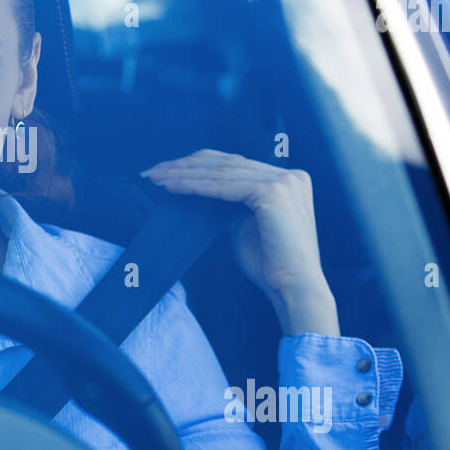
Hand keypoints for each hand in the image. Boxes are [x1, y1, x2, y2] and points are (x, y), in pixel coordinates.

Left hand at [140, 149, 339, 336]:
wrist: (294, 287)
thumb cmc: (270, 263)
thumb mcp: (245, 225)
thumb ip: (230, 205)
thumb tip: (200, 190)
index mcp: (287, 179)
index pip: (235, 163)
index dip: (199, 164)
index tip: (169, 170)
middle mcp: (289, 175)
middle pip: (227, 163)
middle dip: (186, 165)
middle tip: (154, 170)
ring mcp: (284, 182)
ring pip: (222, 172)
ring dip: (184, 174)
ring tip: (157, 178)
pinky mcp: (273, 193)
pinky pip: (224, 187)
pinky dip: (195, 186)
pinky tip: (172, 187)